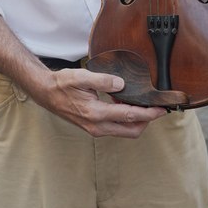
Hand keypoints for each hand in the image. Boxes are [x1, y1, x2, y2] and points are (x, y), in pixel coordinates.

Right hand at [32, 67, 166, 138]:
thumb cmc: (62, 84)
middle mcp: (97, 126)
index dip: (149, 113)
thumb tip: (122, 84)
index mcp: (95, 113)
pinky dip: (125, 118)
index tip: (161, 109)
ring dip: (136, 120)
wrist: (46, 93)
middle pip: (132, 130)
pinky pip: (116, 127)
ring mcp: (95, 129)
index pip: (129, 116)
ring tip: (140, 101)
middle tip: (156, 107)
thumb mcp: (81, 77)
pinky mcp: (94, 128)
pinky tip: (124, 102)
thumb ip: (103, 80)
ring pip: (125, 131)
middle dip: (147, 121)